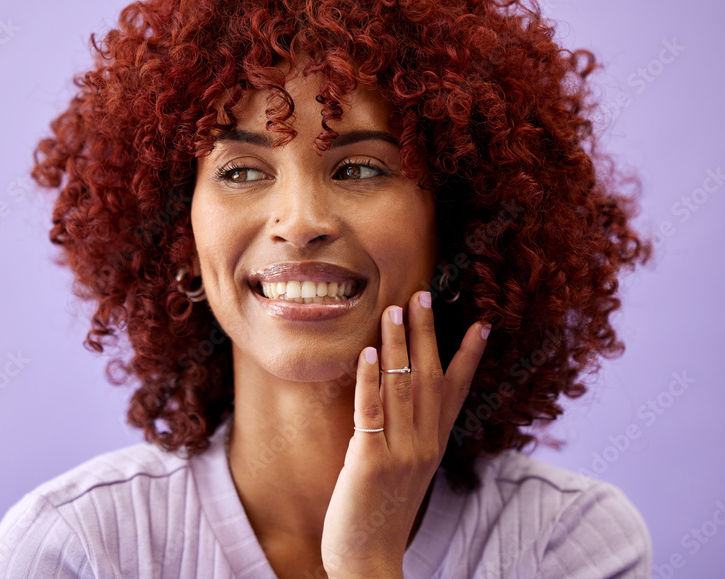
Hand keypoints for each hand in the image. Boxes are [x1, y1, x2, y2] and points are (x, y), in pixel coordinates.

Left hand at [320, 289, 489, 576]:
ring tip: (394, 309)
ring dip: (397, 345)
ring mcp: (399, 453)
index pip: (456, 393)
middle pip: (431, 378)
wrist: (370, 561)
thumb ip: (407, 435)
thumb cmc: (380, 513)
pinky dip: (369, 380)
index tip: (481, 323)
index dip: (468, 357)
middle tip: (425, 294)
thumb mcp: (403, 470)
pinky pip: (371, 413)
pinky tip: (365, 353)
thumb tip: (400, 397)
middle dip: (428, 334)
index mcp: (433, 446)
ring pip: (402, 387)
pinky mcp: (369, 462)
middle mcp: (423, 445)